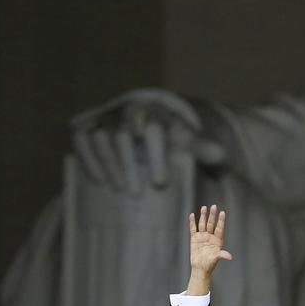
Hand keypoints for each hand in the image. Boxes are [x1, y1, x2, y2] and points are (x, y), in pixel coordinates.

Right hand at [69, 88, 225, 193]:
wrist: (142, 124)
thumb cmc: (169, 137)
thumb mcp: (187, 140)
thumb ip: (202, 147)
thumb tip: (222, 155)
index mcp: (154, 113)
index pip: (154, 129)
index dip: (156, 155)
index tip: (161, 183)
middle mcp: (127, 113)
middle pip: (124, 134)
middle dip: (129, 163)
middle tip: (136, 193)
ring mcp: (106, 120)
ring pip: (101, 137)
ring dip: (109, 164)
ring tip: (120, 190)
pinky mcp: (88, 129)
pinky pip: (82, 140)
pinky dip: (89, 160)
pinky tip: (99, 182)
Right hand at [186, 205, 232, 292]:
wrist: (199, 268)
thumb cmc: (209, 265)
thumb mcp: (216, 259)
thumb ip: (221, 255)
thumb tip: (229, 257)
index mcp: (218, 240)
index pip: (220, 228)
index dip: (221, 221)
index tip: (222, 212)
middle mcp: (210, 237)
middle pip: (211, 224)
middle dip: (212, 215)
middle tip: (214, 206)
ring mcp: (202, 237)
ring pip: (203, 224)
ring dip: (203, 216)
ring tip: (204, 207)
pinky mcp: (194, 238)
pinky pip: (193, 229)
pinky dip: (192, 222)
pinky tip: (192, 215)